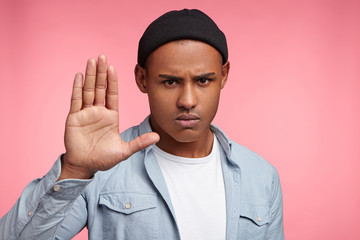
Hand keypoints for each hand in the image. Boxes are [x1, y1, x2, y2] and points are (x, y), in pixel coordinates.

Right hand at [59, 55, 158, 179]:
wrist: (85, 166)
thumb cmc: (103, 159)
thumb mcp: (124, 151)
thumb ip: (139, 143)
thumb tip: (158, 137)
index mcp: (111, 116)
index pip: (112, 94)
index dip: (112, 81)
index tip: (113, 68)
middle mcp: (98, 112)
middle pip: (100, 88)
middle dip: (101, 73)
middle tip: (103, 57)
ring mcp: (86, 114)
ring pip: (88, 91)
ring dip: (90, 76)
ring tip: (92, 61)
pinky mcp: (74, 118)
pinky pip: (76, 100)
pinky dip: (77, 88)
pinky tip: (79, 76)